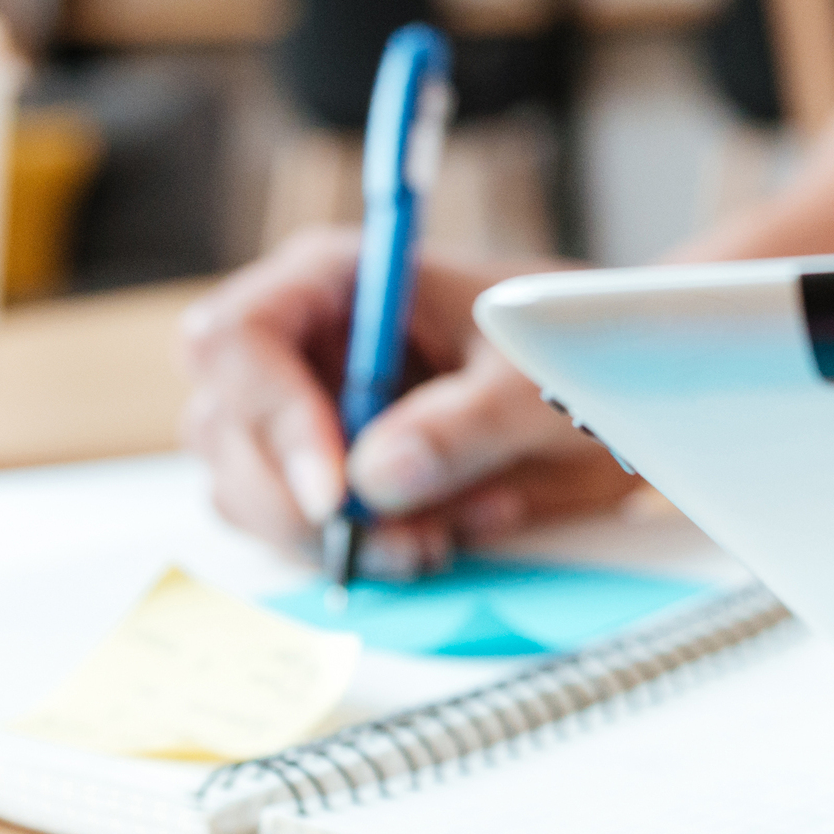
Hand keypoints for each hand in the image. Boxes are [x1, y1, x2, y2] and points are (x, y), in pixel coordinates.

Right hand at [176, 229, 643, 575]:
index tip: (336, 495)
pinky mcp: (322, 473)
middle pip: (224, 428)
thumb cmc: (568, 352)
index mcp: (333, 281)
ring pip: (248, 492)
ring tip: (448, 531)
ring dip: (340, 538)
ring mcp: (301, 410)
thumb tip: (375, 478)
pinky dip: (366, 551)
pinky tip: (451, 530)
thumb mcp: (534, 383)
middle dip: (304, 505)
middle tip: (406, 539)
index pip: (238, 340)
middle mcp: (299, 343)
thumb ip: (462, 425)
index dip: (273, 420)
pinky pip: (300, 531)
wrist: (608, 389)